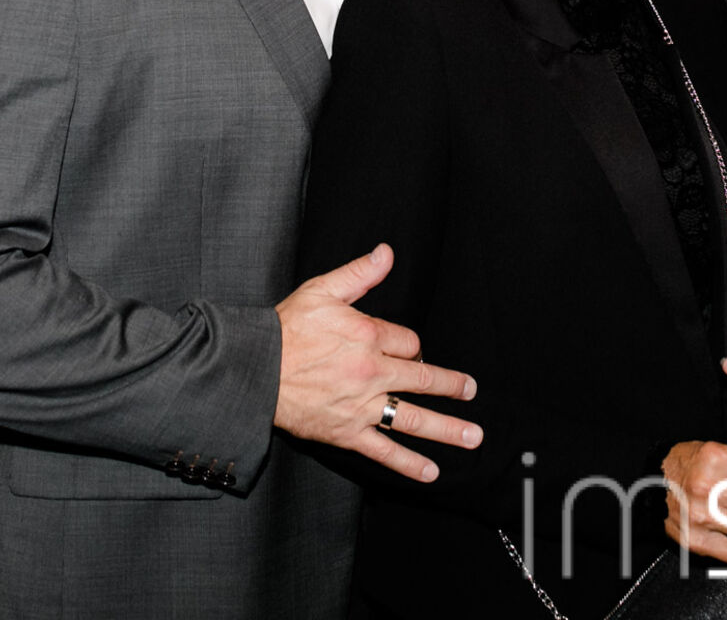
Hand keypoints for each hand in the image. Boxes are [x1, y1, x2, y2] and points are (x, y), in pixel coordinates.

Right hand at [274, 243, 479, 481]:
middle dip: (452, 386)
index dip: (411, 344)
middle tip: (470, 391)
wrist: (253, 369)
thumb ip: (359, 273)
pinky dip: (408, 463)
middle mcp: (372, 372)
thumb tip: (387, 254)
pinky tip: (430, 472)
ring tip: (472, 437)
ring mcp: (361, 406)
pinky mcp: (347, 433)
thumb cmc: (285, 329)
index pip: (409, 341)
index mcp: (368, 336)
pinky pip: (384, 451)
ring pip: (414, 418)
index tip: (407, 348)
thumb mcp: (322, 290)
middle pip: (423, 378)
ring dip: (448, 429)